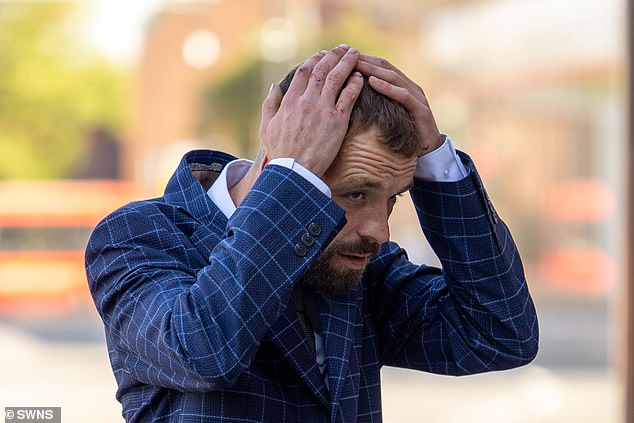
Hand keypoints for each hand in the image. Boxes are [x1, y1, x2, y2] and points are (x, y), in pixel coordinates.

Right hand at [259, 45, 362, 176]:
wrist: (294, 171)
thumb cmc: (280, 152)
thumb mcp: (266, 126)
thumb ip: (270, 103)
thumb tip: (275, 85)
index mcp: (290, 100)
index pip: (304, 70)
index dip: (315, 59)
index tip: (323, 55)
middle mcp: (306, 101)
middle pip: (322, 69)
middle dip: (333, 55)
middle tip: (343, 49)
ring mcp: (322, 110)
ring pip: (336, 77)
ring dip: (347, 62)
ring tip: (355, 54)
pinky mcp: (337, 121)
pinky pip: (349, 96)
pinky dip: (355, 83)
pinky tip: (360, 77)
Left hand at [356, 54, 442, 155]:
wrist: (429, 152)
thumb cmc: (404, 135)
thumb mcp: (386, 116)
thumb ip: (374, 103)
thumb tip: (348, 98)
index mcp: (401, 86)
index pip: (380, 66)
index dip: (362, 59)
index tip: (342, 56)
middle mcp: (410, 87)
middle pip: (385, 66)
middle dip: (365, 60)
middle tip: (346, 55)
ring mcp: (417, 97)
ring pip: (393, 77)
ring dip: (373, 70)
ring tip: (356, 64)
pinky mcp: (421, 110)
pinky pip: (403, 95)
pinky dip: (387, 87)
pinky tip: (373, 82)